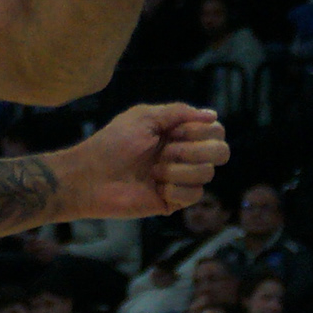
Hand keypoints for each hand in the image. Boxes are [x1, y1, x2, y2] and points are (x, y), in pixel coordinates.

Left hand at [58, 103, 231, 224]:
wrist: (92, 176)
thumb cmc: (113, 143)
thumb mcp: (145, 117)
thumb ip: (179, 112)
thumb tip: (212, 114)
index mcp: (178, 133)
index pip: (215, 130)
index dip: (201, 131)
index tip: (175, 132)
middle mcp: (184, 155)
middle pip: (221, 152)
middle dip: (196, 150)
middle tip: (166, 152)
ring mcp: (180, 179)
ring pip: (207, 173)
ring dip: (179, 170)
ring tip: (154, 171)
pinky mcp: (174, 201)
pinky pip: (195, 195)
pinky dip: (176, 189)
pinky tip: (157, 188)